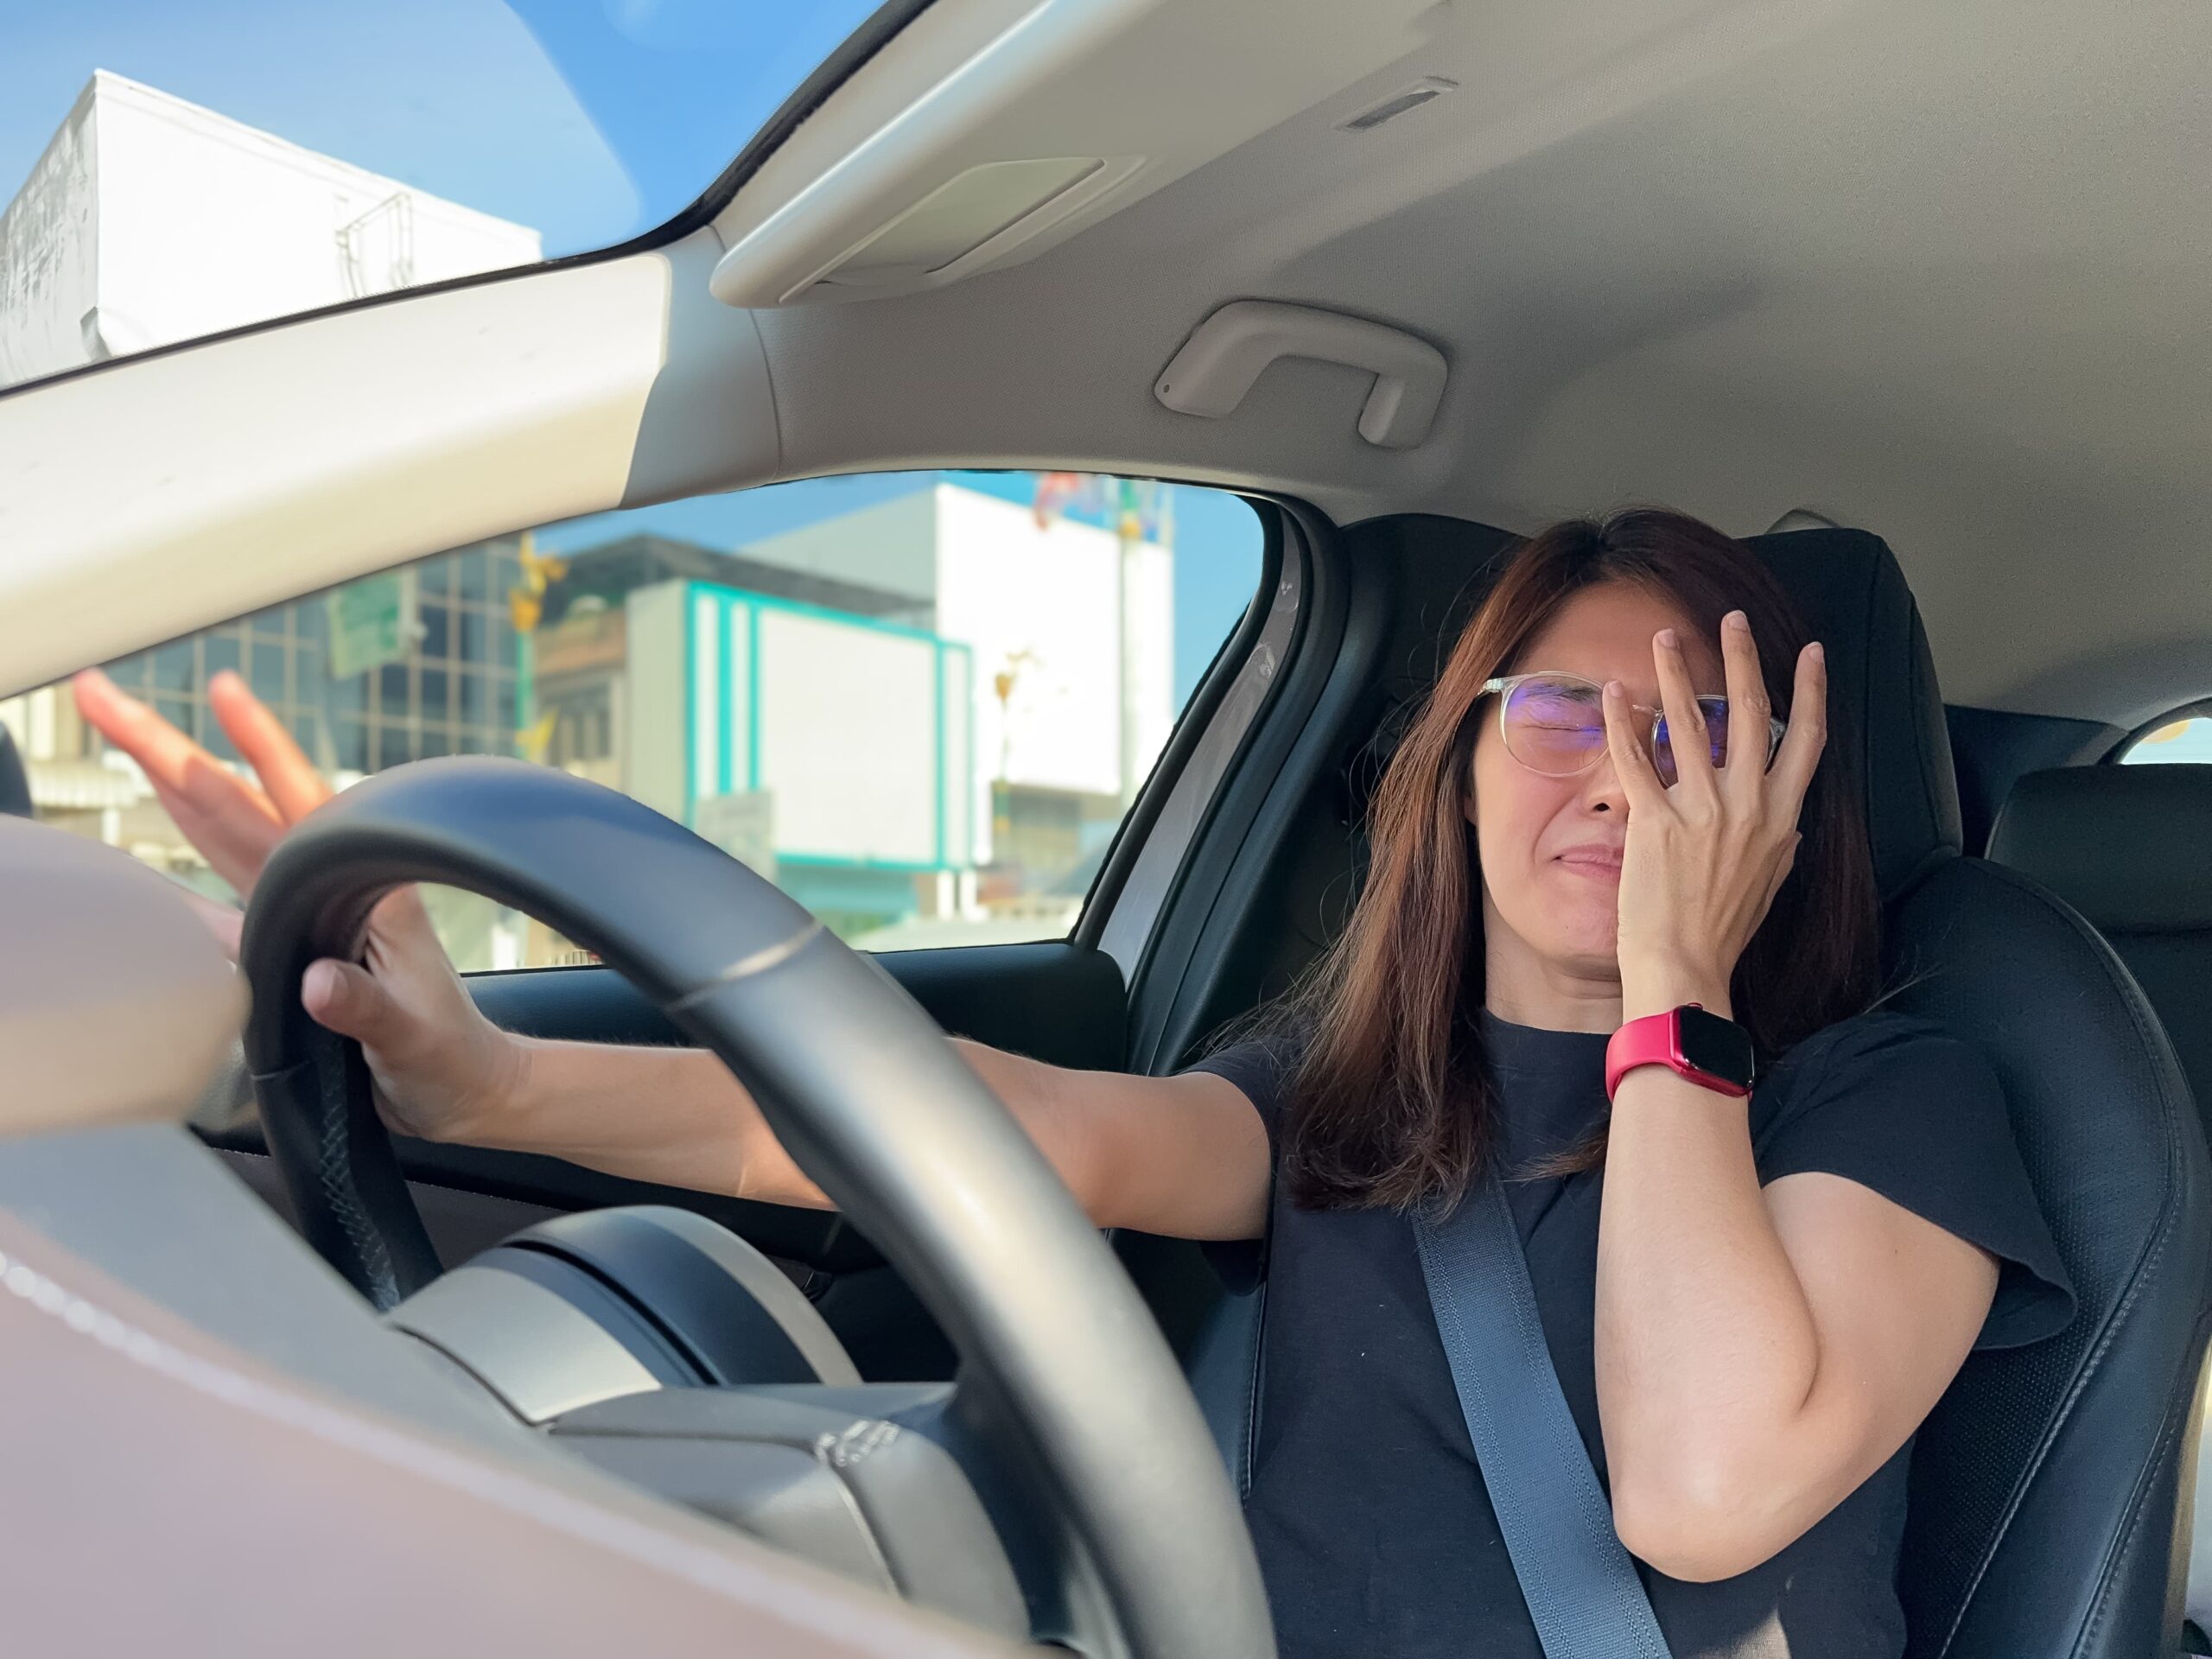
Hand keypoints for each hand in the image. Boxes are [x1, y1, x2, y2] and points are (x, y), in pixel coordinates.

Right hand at [72, 669, 527, 1144]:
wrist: (467, 1089)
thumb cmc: (450, 1059)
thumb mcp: (413, 1037)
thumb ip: (365, 1008)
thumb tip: (318, 984)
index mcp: (364, 891)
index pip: (299, 803)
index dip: (259, 744)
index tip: (224, 688)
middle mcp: (331, 890)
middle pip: (237, 806)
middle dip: (170, 749)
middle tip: (106, 694)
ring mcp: (308, 914)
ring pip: (228, 837)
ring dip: (176, 790)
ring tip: (126, 737)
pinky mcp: (293, 946)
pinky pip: (227, 893)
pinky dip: (190, 863)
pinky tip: (159, 844)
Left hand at [1600, 613, 1826, 1018]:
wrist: (1685, 966)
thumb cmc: (1723, 931)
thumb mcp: (1771, 882)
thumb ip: (1780, 842)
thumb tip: (1790, 822)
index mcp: (1781, 818)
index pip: (1806, 739)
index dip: (1811, 691)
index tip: (1812, 652)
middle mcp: (1747, 806)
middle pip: (1750, 713)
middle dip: (1742, 657)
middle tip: (1731, 618)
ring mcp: (1701, 810)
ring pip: (1691, 722)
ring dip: (1676, 672)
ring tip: (1664, 637)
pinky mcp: (1654, 821)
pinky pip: (1635, 758)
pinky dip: (1623, 721)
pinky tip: (1615, 693)